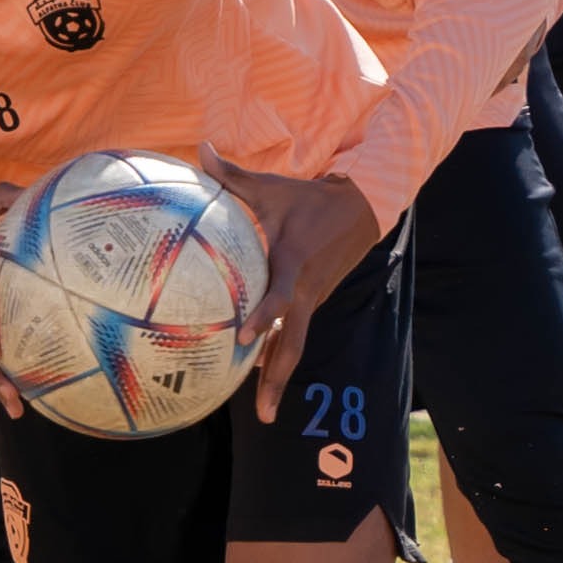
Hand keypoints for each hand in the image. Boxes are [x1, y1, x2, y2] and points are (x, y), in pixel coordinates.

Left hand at [201, 150, 383, 424]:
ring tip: (263, 413)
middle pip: (293, 343)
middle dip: (278, 379)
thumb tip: (200, 147)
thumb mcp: (273, 185)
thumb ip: (233, 175)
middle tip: (262, 414)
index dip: (264, 317)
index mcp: (293, 264)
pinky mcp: (314, 303)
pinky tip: (261, 379)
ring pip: (296, 344)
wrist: (363, 208)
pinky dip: (280, 357)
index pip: (280, 297)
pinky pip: (295, 334)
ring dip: (280, 377)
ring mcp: (313, 300)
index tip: (243, 338)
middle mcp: (306, 291)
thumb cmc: (311, 198)